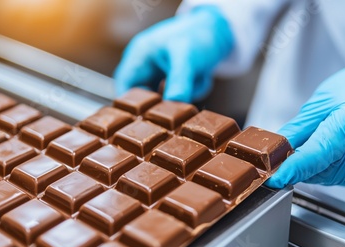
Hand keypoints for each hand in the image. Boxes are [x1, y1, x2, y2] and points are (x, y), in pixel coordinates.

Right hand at [114, 6, 233, 102]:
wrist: (221, 28)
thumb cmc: (198, 34)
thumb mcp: (187, 56)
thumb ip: (179, 80)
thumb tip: (173, 102)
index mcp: (139, 57)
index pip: (124, 91)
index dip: (131, 109)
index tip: (148, 120)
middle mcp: (146, 67)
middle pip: (145, 100)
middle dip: (165, 102)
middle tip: (180, 102)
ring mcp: (161, 75)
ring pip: (167, 100)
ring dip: (185, 94)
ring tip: (197, 76)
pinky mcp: (175, 80)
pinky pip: (181, 96)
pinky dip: (194, 89)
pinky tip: (202, 75)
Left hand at [267, 47, 344, 187]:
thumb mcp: (319, 103)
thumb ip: (296, 130)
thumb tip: (273, 150)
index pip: (314, 157)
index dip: (292, 169)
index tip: (274, 178)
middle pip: (318, 171)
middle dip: (303, 162)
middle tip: (306, 141)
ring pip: (329, 178)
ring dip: (320, 166)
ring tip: (331, 140)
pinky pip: (344, 179)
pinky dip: (335, 168)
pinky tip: (343, 150)